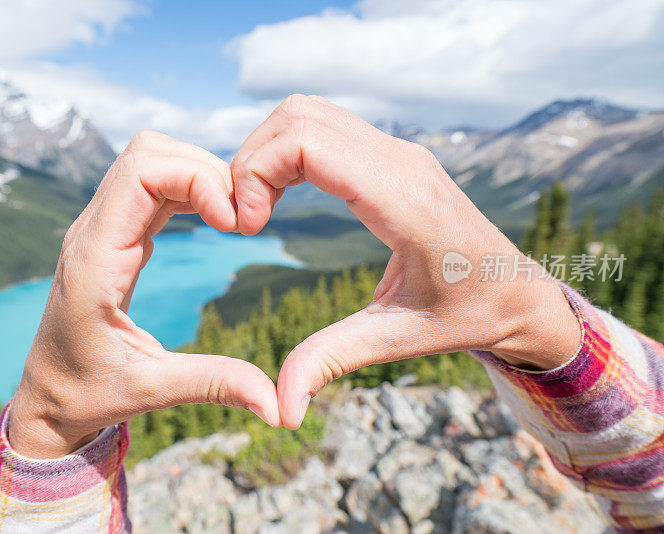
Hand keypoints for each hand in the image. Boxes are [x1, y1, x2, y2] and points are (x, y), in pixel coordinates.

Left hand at [10, 131, 279, 457]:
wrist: (46, 397)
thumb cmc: (88, 394)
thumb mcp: (152, 390)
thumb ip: (214, 385)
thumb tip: (278, 405)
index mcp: (93, 259)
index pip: (141, 172)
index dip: (198, 179)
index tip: (236, 224)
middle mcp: (91, 232)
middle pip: (148, 151)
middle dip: (205, 169)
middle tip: (243, 218)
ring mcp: (100, 228)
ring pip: (150, 160)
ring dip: (199, 175)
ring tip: (235, 219)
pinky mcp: (113, 234)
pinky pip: (151, 185)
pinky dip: (189, 189)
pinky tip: (216, 220)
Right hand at [231, 94, 580, 429]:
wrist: (520, 292)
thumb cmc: (468, 315)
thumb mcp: (398, 340)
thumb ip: (332, 362)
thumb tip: (280, 410)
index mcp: (403, 200)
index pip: (308, 144)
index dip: (257, 173)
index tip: (248, 227)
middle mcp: (401, 161)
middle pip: (298, 117)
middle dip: (252, 160)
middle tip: (244, 218)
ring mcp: (399, 152)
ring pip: (308, 113)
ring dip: (268, 151)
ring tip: (258, 207)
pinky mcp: (394, 156)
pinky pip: (325, 128)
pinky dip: (289, 151)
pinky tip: (282, 196)